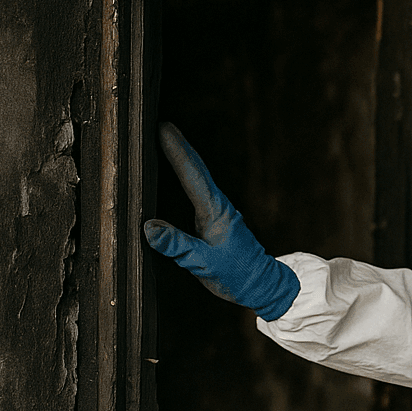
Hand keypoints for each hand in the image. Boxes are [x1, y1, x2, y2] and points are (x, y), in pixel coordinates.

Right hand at [144, 122, 300, 320]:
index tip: (163, 130)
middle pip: (197, 169)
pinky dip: (188, 177)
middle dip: (180, 146)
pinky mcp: (217, 220)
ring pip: (199, 178)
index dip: (177, 151)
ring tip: (168, 142)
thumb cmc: (238, 274)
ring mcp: (219, 212)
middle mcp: (218, 206)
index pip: (193, 175)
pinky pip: (198, 192)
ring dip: (184, 159)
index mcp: (216, 211)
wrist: (261, 284)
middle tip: (162, 126)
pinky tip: (180, 176)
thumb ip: (178, 245)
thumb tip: (149, 227)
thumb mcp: (204, 263)